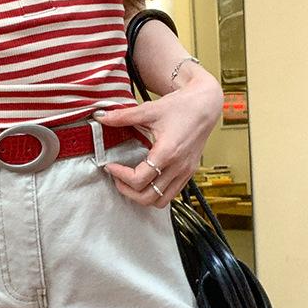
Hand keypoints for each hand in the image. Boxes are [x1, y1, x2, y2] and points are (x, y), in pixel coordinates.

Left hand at [94, 70, 223, 207]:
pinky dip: (156, 192)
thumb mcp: (149, 109)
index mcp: (167, 152)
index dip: (120, 176)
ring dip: (142, 196)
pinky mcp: (189, 173)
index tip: (110, 166)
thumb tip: (101, 117)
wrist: (206, 105)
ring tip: (130, 182)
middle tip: (117, 177)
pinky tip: (147, 179)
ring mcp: (185, 172)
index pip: (139, 179)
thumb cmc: (181, 106)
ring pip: (161, 201)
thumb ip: (123, 116)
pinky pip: (171, 194)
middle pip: (148, 197)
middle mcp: (178, 166)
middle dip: (127, 191)